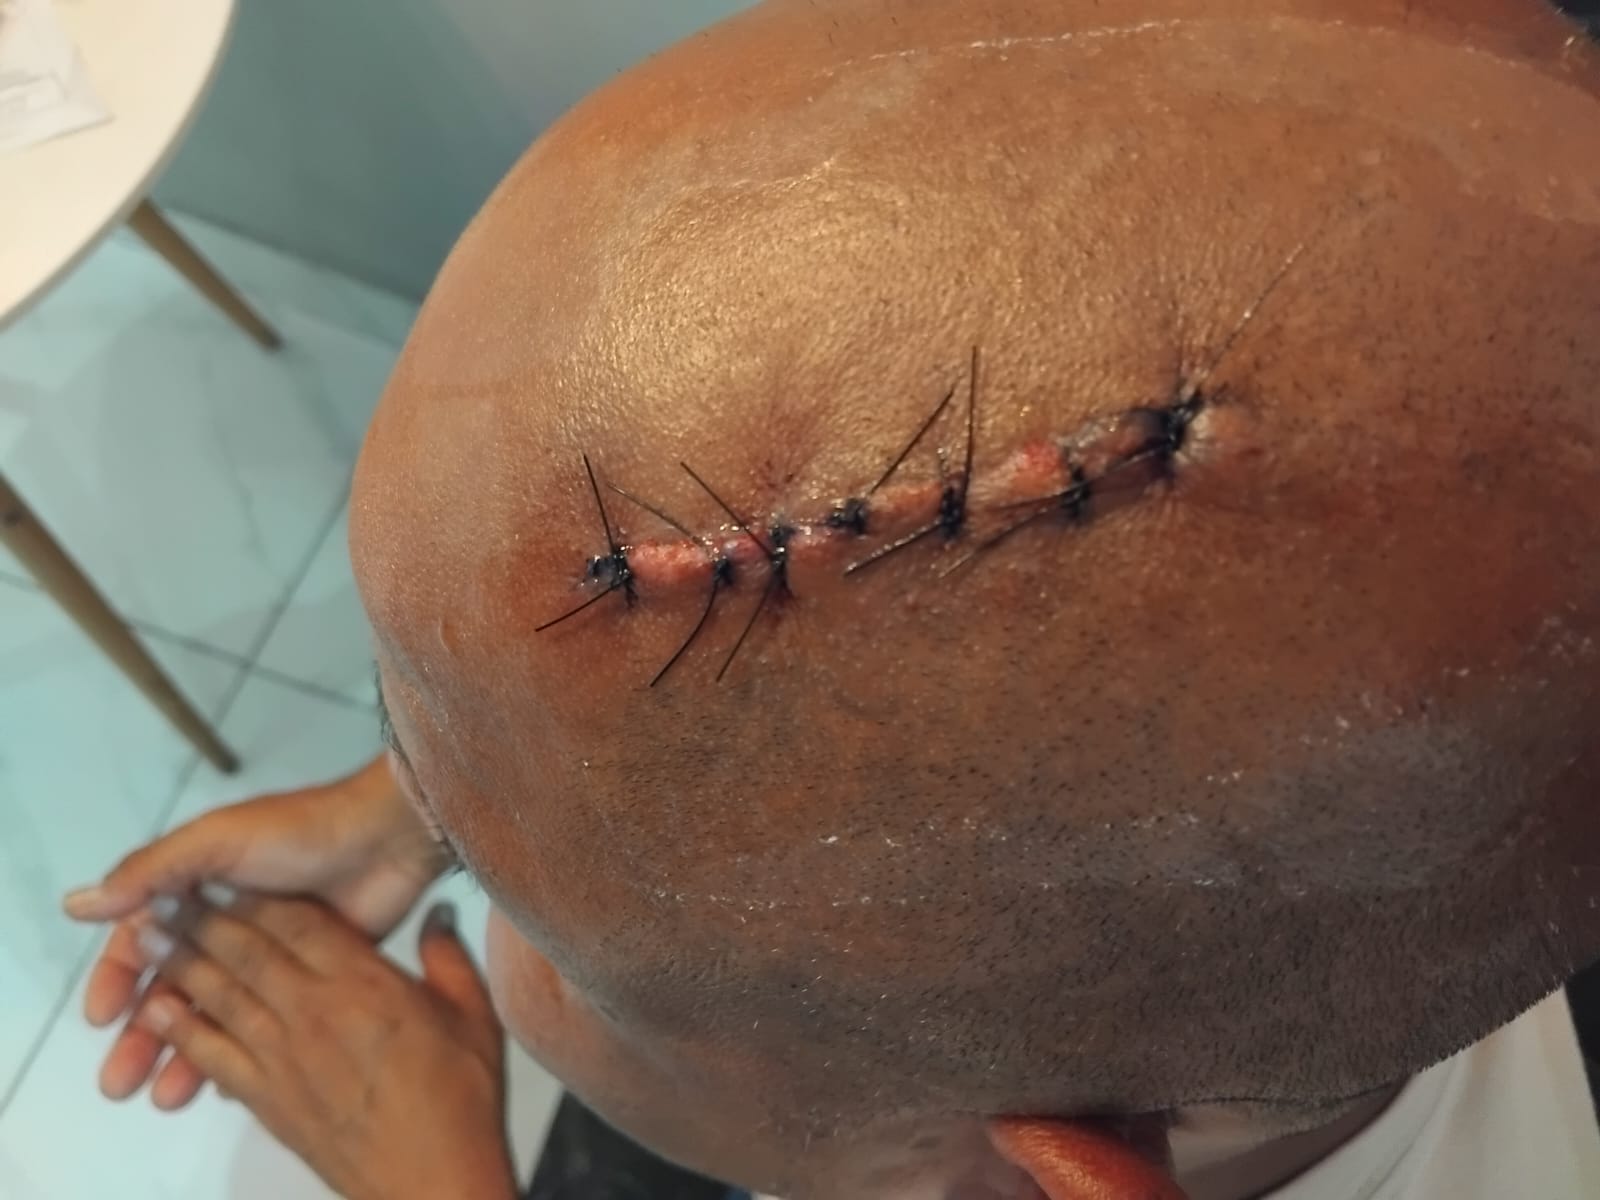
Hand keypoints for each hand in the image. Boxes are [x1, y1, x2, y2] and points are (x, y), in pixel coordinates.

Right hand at [63, 755, 447, 1107]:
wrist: (389, 837)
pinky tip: (224, 1086)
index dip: (117, 979)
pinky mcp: (305, 974)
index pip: (140, 941)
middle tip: (121, 1084)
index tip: (103, 1019)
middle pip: (169, 987)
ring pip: (213, 1012)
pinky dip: (240, 1052)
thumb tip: (77, 905)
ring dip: (184, 1054)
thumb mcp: (219, 840)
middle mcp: (225, 922)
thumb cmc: (302, 831)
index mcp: (195, 887)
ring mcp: (266, 951)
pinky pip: (262, 1022)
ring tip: (167, 1100)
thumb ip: (151, 871)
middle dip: (141, 1035)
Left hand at [135, 891, 516, 1199]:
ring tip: (146, 935)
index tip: (233, 870)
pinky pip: (214, 1056)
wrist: (434, 1179)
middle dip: (202, 918)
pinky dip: (182, 1031)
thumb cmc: (460, 1100)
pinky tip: (158, 1011)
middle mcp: (316, 1012)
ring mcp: (286, 1058)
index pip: (298, 922)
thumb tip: (438, 915)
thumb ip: (448, 957)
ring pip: (221, 998)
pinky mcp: (270, 1100)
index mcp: (366, 984)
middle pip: (247, 952)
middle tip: (167, 891)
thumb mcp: (473, 1014)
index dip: (260, 893)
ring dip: (179, 963)